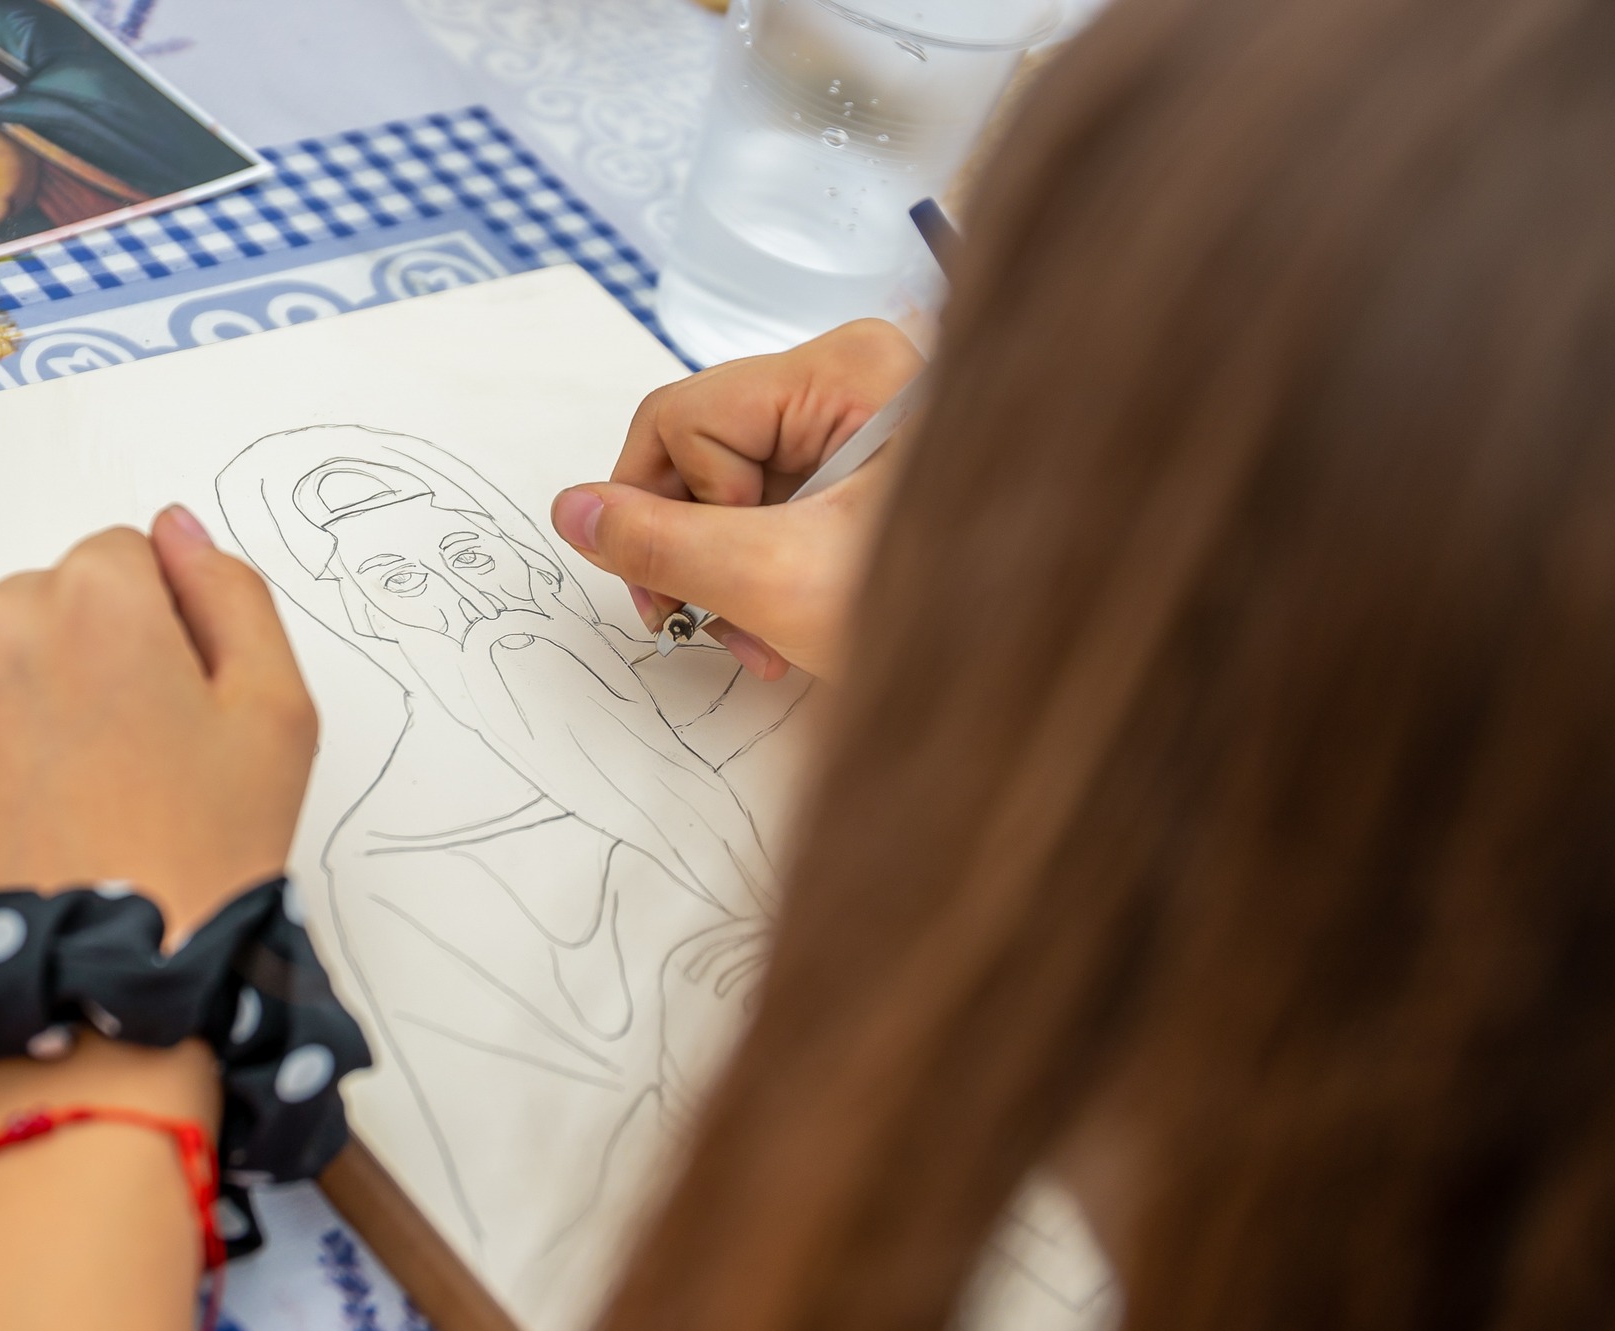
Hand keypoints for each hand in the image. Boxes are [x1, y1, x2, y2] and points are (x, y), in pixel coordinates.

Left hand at [0, 507, 315, 942]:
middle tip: (127, 760)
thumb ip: (233, 593)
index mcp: (94, 596)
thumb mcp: (277, 714)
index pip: (125, 557)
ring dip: (18, 702)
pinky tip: (14, 824)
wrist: (91, 993)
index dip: (160, 630)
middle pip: (44, 602)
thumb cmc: (203, 856)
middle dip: (82, 657)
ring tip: (68, 797)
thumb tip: (178, 530)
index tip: (174, 707)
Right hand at [549, 319, 921, 681]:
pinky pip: (782, 509)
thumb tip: (571, 511)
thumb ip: (662, 543)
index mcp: (847, 370)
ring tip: (765, 645)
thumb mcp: (777, 580)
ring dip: (730, 575)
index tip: (680, 599)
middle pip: (706, 450)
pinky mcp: (875, 476)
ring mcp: (869, 430)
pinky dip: (769, 574)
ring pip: (739, 489)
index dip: (664, 511)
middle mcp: (858, 381)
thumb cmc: (949, 618)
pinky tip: (792, 631)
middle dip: (697, 549)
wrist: (1043, 677)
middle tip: (710, 631)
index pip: (683, 418)